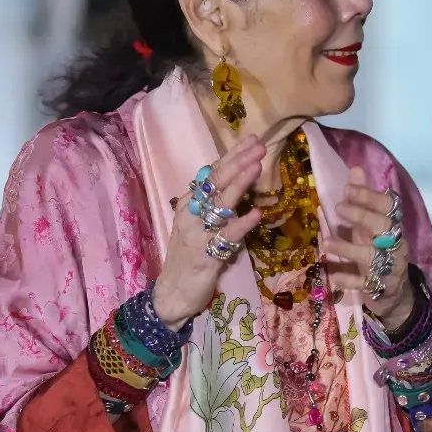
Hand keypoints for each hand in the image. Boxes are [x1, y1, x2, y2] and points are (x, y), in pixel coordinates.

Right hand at [151, 135, 265, 328]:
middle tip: (259, 146)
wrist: (173, 293)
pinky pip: (226, 237)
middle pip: (215, 183)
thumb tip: (237, 176)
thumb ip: (214, 203)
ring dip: (239, 184)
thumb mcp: (198, 224)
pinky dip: (241, 225)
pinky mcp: (205, 255)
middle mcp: (189, 214)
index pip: (212, 173)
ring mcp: (196, 234)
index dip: (232, 155)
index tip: (251, 139)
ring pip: (219, 205)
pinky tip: (256, 214)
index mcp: (188, 204)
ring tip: (257, 166)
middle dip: (238, 162)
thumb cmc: (189, 255)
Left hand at [322, 165, 415, 330]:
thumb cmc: (379, 253)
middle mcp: (395, 244)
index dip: (369, 197)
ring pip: (372, 256)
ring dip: (349, 248)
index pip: (389, 207)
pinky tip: (334, 276)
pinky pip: (364, 284)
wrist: (395, 293)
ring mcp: (389, 267)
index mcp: (394, 227)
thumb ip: (364, 199)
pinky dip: (349, 279)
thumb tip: (355, 169)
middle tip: (339, 207)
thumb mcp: (371, 227)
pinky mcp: (380, 288)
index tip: (347, 189)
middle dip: (362, 215)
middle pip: (384, 227)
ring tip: (327, 241)